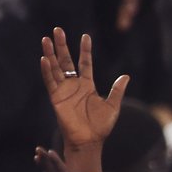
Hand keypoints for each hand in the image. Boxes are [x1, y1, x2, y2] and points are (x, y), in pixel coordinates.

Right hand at [40, 29, 129, 150]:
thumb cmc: (101, 126)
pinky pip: (50, 82)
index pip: (85, 63)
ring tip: (46, 39)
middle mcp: (74, 85)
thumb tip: (126, 76)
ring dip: (50, 54)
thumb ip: (117, 90)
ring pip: (55, 68)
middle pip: (66, 61)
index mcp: (87, 85)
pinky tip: (44, 59)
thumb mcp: (113, 106)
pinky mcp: (56, 98)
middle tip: (57, 30)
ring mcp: (64, 91)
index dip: (85, 50)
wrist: (90, 141)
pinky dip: (47, 70)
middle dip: (61, 45)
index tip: (85, 36)